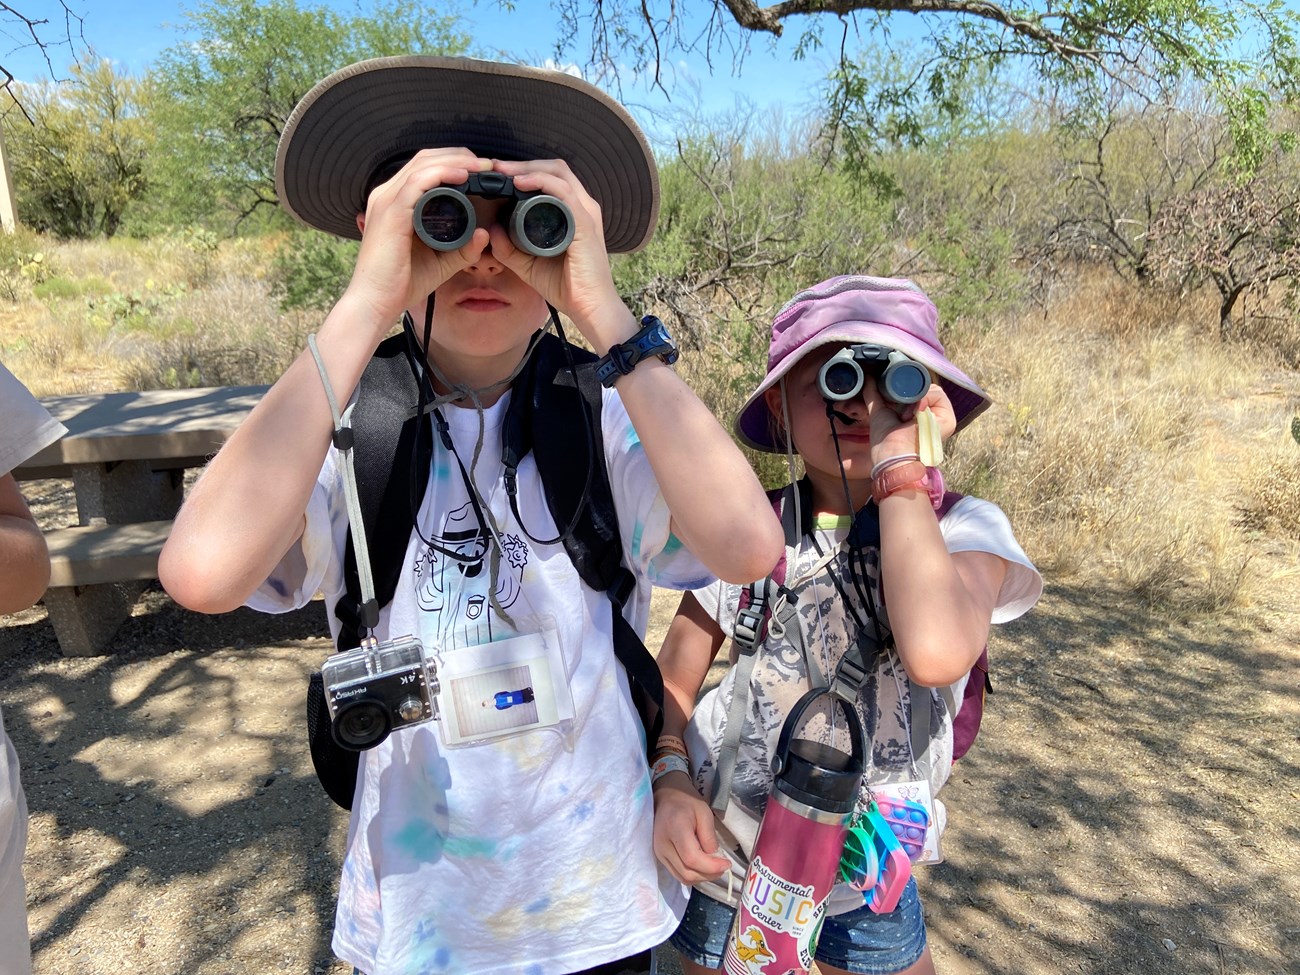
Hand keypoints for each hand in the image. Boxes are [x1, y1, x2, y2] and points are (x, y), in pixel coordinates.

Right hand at [341, 147, 494, 332]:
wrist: (376, 302)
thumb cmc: (402, 283)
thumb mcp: (440, 262)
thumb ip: (462, 249)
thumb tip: (483, 234)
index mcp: (395, 202)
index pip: (425, 168)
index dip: (454, 162)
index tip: (483, 171)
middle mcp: (387, 194)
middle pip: (425, 158)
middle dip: (460, 156)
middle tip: (488, 165)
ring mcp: (387, 201)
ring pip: (424, 164)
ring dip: (457, 161)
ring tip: (483, 166)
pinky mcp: (391, 212)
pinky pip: (419, 182)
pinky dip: (443, 173)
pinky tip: (464, 175)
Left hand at [484, 158, 630, 346]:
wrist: (589, 308)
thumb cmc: (566, 287)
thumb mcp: (529, 265)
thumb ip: (509, 249)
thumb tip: (491, 229)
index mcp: (572, 213)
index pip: (550, 178)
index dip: (524, 171)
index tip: (497, 175)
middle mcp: (582, 206)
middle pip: (554, 168)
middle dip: (522, 164)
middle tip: (495, 167)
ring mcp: (585, 212)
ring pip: (557, 173)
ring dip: (527, 168)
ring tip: (502, 171)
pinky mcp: (584, 222)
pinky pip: (562, 191)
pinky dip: (540, 182)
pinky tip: (520, 183)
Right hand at [652, 773, 731, 884]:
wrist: (665, 799)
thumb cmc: (686, 802)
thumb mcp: (704, 812)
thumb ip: (709, 837)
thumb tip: (715, 860)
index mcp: (675, 829)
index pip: (692, 858)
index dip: (711, 866)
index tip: (727, 864)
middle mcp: (663, 845)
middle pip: (687, 873)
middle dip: (709, 874)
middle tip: (723, 867)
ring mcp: (659, 853)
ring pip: (682, 877)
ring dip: (701, 877)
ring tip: (714, 867)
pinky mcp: (660, 857)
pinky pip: (678, 874)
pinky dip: (693, 875)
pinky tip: (702, 866)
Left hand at [867, 377, 957, 467]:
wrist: (893, 458)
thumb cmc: (885, 442)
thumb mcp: (879, 412)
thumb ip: (873, 394)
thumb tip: (868, 378)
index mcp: (918, 413)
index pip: (917, 389)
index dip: (906, 388)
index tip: (892, 398)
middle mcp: (932, 414)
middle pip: (925, 387)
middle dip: (909, 393)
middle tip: (898, 410)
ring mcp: (941, 417)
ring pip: (932, 389)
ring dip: (915, 399)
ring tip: (905, 416)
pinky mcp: (948, 419)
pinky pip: (938, 395)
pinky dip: (923, 399)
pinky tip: (913, 414)